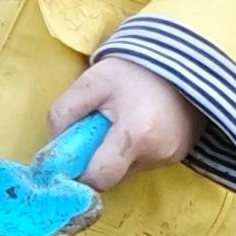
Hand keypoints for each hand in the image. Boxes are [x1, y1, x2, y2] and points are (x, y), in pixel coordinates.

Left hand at [47, 51, 197, 188]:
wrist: (182, 57)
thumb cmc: (134, 69)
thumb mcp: (92, 81)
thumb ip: (64, 112)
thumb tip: (53, 145)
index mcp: (136, 135)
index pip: (99, 179)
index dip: (80, 174)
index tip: (70, 159)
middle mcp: (158, 153)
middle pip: (113, 178)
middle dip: (97, 162)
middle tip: (95, 133)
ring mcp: (172, 156)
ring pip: (128, 171)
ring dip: (116, 155)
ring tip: (121, 122)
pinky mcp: (181, 154)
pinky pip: (145, 163)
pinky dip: (134, 151)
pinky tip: (138, 124)